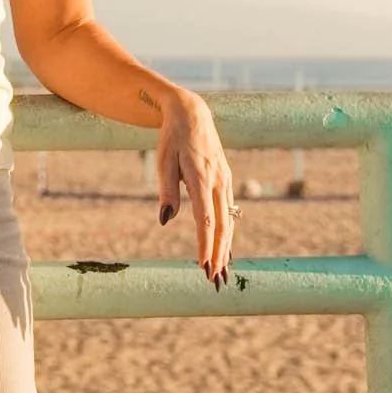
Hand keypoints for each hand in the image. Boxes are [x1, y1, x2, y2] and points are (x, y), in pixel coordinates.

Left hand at [153, 87, 234, 285]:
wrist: (192, 113)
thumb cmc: (172, 138)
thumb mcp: (163, 160)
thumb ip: (166, 190)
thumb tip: (165, 220)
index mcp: (201, 176)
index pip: (205, 218)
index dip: (205, 243)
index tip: (203, 265)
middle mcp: (218, 180)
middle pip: (221, 224)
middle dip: (219, 253)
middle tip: (214, 279)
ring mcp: (225, 180)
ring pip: (228, 220)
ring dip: (226, 247)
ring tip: (221, 272)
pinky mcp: (226, 179)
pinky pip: (229, 210)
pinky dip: (228, 232)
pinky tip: (225, 248)